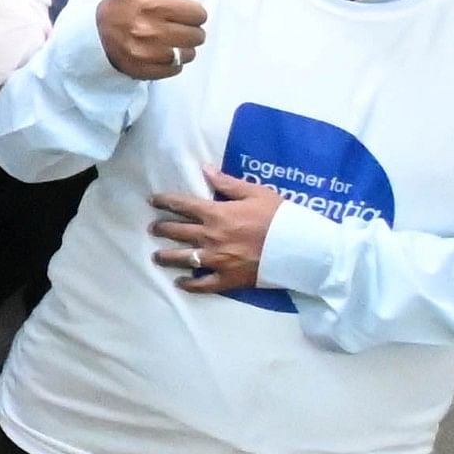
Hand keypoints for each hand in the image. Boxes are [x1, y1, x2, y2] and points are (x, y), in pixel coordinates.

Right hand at [95, 0, 207, 79]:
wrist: (92, 35)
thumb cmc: (120, 5)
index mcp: (152, 5)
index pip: (198, 14)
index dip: (192, 13)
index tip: (180, 12)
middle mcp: (150, 30)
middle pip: (197, 36)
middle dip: (190, 31)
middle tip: (176, 28)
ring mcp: (147, 53)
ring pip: (188, 54)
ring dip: (183, 49)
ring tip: (170, 42)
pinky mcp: (144, 70)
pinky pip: (175, 69)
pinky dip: (172, 64)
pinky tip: (161, 54)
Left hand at [150, 166, 280, 294]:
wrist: (301, 248)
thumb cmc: (280, 217)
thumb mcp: (256, 193)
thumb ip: (227, 183)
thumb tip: (205, 169)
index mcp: (216, 214)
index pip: (181, 205)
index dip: (164, 201)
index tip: (152, 201)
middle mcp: (210, 237)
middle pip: (177, 231)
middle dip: (161, 228)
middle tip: (153, 228)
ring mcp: (217, 260)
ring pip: (182, 258)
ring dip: (166, 256)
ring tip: (157, 256)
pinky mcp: (227, 279)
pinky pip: (202, 284)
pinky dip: (189, 284)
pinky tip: (180, 283)